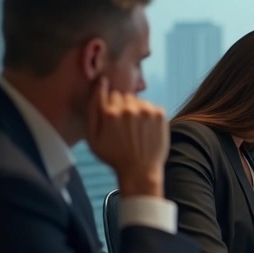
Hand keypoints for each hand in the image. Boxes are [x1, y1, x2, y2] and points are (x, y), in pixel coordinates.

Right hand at [85, 76, 168, 196]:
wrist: (141, 170)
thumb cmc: (113, 155)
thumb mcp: (92, 136)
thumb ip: (92, 107)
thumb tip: (101, 82)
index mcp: (109, 112)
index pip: (108, 92)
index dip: (110, 105)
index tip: (113, 117)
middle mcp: (128, 108)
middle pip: (123, 95)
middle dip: (122, 106)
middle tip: (124, 126)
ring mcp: (146, 110)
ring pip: (137, 100)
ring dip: (136, 109)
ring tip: (135, 129)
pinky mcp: (160, 113)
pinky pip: (151, 106)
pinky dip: (148, 114)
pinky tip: (145, 129)